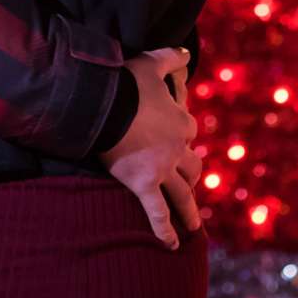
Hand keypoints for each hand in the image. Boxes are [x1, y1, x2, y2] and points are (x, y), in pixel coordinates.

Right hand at [103, 47, 201, 249]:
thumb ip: (171, 58)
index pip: (188, 130)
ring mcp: (162, 169)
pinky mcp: (143, 185)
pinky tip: (172, 246)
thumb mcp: (151, 62)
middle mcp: (178, 148)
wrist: (103, 103)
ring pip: (182, 193)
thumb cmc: (126, 81)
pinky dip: (165, 230)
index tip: (172, 136)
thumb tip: (185, 51)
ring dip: (190, 209)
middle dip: (191, 175)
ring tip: (194, 224)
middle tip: (189, 184)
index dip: (180, 133)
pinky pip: (157, 212)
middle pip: (191, 166)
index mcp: (181, 121)